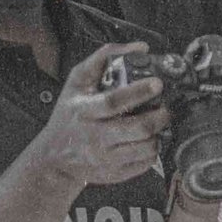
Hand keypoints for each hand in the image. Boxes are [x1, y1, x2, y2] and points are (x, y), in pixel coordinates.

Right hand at [33, 42, 171, 189]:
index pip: (114, 102)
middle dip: (160, 117)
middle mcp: (94, 137)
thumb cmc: (69, 114)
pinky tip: (149, 139)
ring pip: (145, 148)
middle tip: (167, 108)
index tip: (158, 83)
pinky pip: (144, 163)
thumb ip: (104, 58)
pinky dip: (152, 150)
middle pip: (137, 129)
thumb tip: (140, 48)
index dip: (139, 91)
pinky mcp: (114, 174)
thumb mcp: (77, 81)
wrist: (54, 158)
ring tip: (158, 123)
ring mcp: (105, 159)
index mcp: (84, 111)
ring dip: (158, 134)